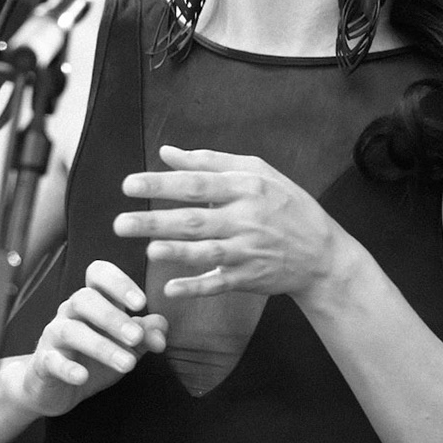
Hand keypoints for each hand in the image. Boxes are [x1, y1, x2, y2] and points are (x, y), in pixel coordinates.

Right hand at [14, 259, 168, 416]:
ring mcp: (53, 337)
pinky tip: (82, 376)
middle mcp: (70, 312)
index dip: (119, 282)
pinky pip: (51, 361)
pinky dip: (67, 368)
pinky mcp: (43, 363)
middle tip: (137, 337)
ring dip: (101, 346)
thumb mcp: (125, 347)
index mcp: (93, 301)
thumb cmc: (92, 360)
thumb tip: (161, 330)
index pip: (98, 274)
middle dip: (113, 317)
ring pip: (71, 331)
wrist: (55, 390)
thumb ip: (145, 335)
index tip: (142, 303)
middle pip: (84, 299)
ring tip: (128, 364)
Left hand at [113, 145, 346, 299]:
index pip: (196, 184)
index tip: (128, 185)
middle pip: (194, 219)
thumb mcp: (257, 173)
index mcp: (245, 188)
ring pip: (206, 252)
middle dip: (155, 222)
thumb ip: (210, 162)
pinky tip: (171, 289)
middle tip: (120, 224)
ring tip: (148, 250)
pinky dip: (196, 287)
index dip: (161, 184)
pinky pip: (218, 283)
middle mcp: (245, 219)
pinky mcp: (247, 278)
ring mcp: (246, 250)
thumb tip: (166, 153)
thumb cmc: (285, 205)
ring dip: (177, 252)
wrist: (321, 254)